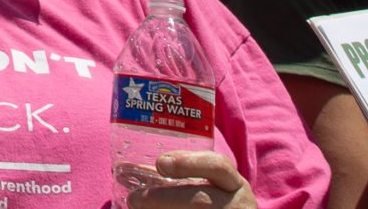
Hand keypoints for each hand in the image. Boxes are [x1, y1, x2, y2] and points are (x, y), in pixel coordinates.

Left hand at [127, 148, 253, 208]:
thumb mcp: (212, 187)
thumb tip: (130, 171)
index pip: (217, 166)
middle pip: (200, 201)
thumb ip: (181, 176)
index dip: (188, 162)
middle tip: (134, 199)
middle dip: (164, 199)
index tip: (160, 163)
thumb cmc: (218, 205)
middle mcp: (237, 206)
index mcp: (234, 185)